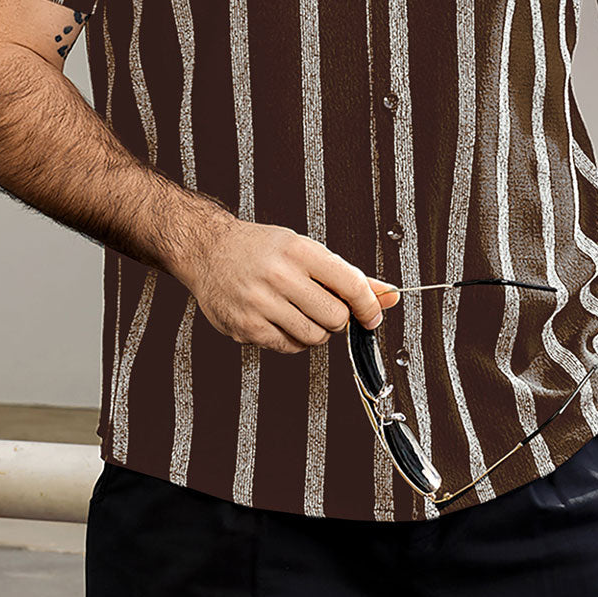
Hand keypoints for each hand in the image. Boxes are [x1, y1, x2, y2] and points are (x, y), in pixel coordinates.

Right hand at [177, 216, 401, 355]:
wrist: (208, 250)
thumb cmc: (262, 249)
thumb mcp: (306, 249)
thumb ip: (348, 275)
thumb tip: (389, 294)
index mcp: (299, 251)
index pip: (351, 284)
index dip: (369, 305)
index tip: (372, 314)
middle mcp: (279, 275)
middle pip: (336, 317)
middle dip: (338, 317)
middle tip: (324, 306)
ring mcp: (261, 303)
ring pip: (315, 337)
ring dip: (316, 330)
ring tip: (299, 311)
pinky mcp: (247, 327)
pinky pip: (289, 347)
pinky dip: (292, 338)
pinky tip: (279, 318)